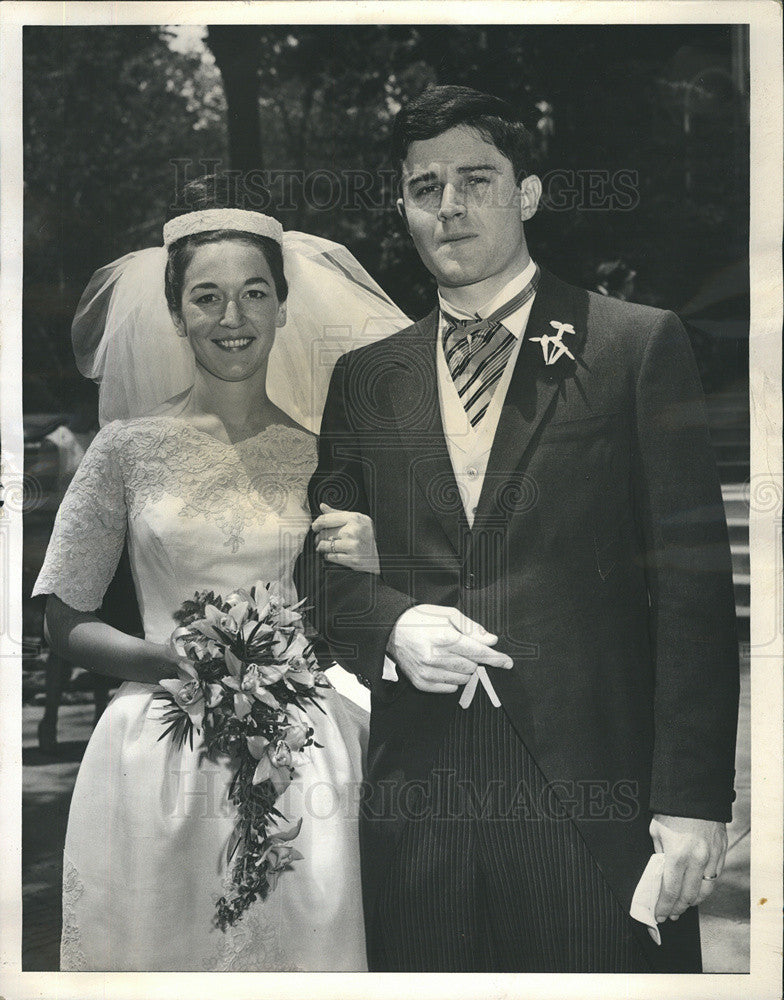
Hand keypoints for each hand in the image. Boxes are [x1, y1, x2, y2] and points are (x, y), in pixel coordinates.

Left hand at [312, 503, 379, 574]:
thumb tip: (322, 506)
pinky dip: (328, 556)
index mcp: (355, 518)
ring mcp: (353, 546)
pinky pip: (330, 557)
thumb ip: (338, 513)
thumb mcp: (357, 520)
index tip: (315, 527)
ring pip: (325, 545)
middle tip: (320, 540)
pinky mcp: (352, 559)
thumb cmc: (367, 536)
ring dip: (322, 547)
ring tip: (325, 548)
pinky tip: (333, 554)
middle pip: (324, 533)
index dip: (317, 523)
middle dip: (319, 537)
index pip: (327, 519)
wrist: (384, 555)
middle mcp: (354, 531)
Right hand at [387, 604, 512, 693]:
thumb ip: (471, 628)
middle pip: (471, 666)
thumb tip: (490, 640)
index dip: (495, 657)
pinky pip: (449, 688)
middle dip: (474, 658)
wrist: (390, 630)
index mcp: (442, 637)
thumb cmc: (420, 619)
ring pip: (462, 679)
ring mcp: (427, 672)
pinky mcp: (421, 683)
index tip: (507, 662)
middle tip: (464, 648)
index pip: (477, 651)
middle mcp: (434, 657)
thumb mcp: (446, 614)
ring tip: (450, 655)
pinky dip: (452, 679)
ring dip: (464, 669)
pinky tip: (443, 666)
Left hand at [649, 814, 727, 921]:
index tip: (659, 915)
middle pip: (689, 896)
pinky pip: (715, 877)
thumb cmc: (671, 811)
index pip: (670, 891)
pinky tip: (697, 889)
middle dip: (677, 908)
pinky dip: (705, 886)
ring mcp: (712, 857)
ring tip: (683, 904)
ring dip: (693, 901)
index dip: (664, 906)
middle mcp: (697, 860)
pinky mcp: (722, 852)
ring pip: (705, 890)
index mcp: (677, 855)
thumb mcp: (656, 832)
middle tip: (670, 913)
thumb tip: (661, 875)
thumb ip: (659, 855)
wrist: (695, 792)